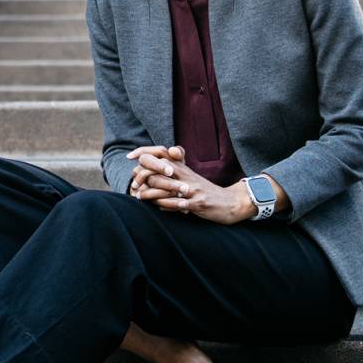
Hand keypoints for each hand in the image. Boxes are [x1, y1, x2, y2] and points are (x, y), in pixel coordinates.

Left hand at [126, 148, 254, 224]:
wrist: (232, 203)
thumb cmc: (207, 193)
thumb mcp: (190, 181)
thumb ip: (173, 178)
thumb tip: (151, 182)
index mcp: (185, 170)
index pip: (163, 157)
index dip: (146, 155)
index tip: (131, 158)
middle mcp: (188, 178)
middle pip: (162, 170)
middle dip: (145, 177)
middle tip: (135, 186)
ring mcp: (194, 190)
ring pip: (168, 188)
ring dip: (151, 193)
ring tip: (140, 197)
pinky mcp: (199, 203)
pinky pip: (179, 204)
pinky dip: (167, 206)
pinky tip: (159, 207)